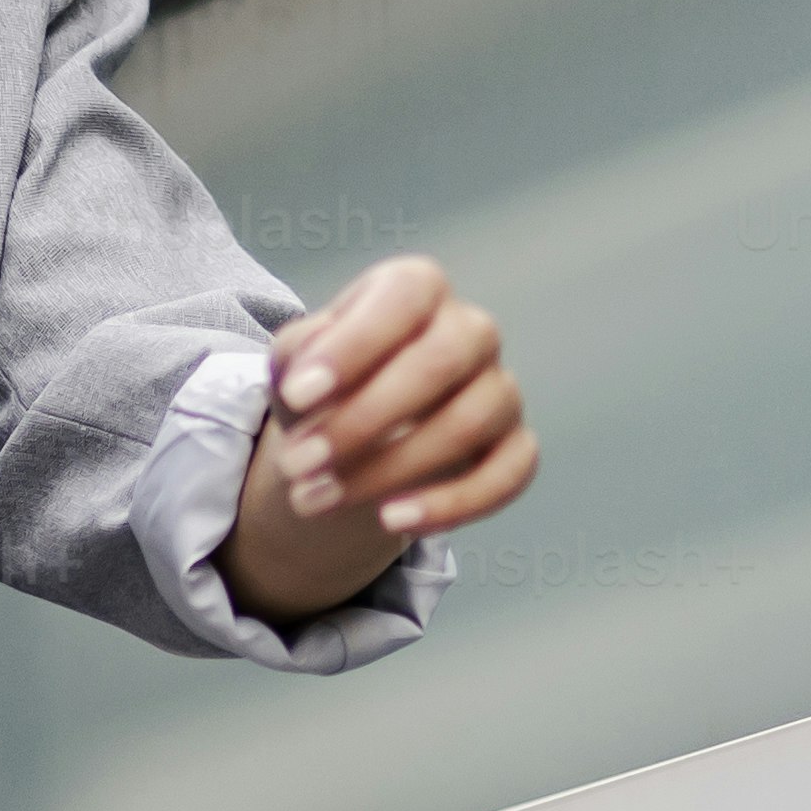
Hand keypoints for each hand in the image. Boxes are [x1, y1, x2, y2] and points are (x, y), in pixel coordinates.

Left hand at [218, 252, 533, 626]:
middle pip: (441, 361)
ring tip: (319, 498)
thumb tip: (308, 382)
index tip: (297, 395)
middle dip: (363, 420)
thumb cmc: (327, 387)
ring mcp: (500, 390)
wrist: (353, 442)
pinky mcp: (515, 448)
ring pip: (468, 423)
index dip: (354, 345)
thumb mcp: (295, 362)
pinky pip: (507, 475)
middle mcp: (471, 330)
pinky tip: (391, 521)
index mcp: (418, 289)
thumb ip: (296, 357)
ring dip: (388, 469)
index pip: (404, 298)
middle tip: (298, 463)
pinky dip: (451, 504)